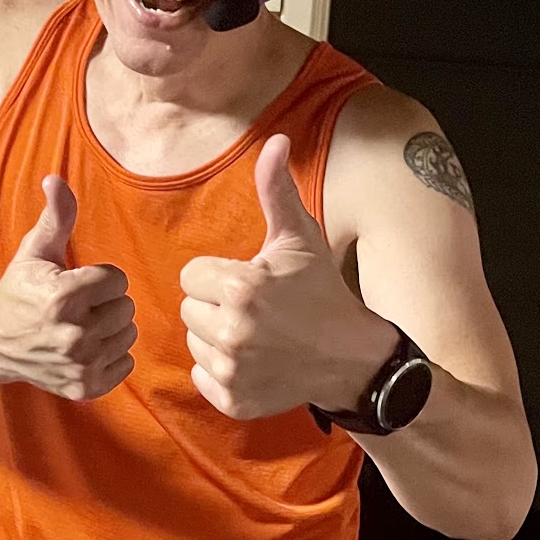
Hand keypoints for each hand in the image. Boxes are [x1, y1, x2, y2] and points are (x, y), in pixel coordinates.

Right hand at [0, 174, 136, 399]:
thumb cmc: (16, 294)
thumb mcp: (34, 252)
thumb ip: (56, 216)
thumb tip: (56, 178)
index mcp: (63, 296)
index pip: (117, 280)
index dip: (98, 279)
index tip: (76, 284)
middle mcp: (74, 333)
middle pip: (126, 307)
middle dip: (105, 303)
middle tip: (78, 307)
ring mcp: (80, 364)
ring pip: (128, 334)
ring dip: (110, 329)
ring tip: (80, 326)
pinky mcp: (85, 387)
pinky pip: (126, 364)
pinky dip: (111, 357)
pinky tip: (85, 349)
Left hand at [179, 133, 395, 420]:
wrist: (351, 356)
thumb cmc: (320, 291)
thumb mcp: (299, 238)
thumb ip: (275, 191)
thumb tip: (274, 140)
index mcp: (240, 287)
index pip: (192, 276)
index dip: (219, 276)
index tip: (250, 283)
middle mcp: (231, 330)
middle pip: (189, 309)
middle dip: (216, 307)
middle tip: (255, 311)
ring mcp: (232, 370)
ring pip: (194, 342)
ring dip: (217, 338)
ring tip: (256, 336)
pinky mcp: (233, 399)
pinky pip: (201, 376)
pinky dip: (221, 372)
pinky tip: (253, 362)